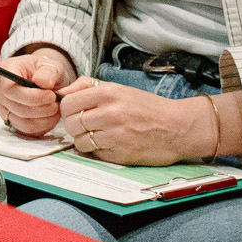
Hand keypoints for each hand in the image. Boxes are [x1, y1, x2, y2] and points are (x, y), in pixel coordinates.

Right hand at [0, 49, 74, 135]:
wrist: (43, 79)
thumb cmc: (44, 70)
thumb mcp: (50, 64)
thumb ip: (48, 72)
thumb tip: (42, 83)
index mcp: (4, 72)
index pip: (9, 89)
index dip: (31, 96)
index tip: (51, 96)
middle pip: (16, 108)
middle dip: (41, 109)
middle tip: (57, 103)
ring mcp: (2, 108)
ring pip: (22, 122)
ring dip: (44, 119)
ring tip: (56, 108)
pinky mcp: (11, 121)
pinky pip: (27, 130)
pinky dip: (43, 125)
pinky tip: (51, 115)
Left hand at [57, 76, 217, 166]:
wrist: (178, 127)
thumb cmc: (148, 107)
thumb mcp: (120, 88)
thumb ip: (88, 86)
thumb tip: (63, 92)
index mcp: (108, 93)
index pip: (68, 104)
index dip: (68, 110)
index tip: (75, 112)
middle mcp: (110, 113)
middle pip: (71, 124)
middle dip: (75, 127)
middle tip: (86, 126)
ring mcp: (116, 135)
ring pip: (81, 142)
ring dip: (85, 141)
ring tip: (99, 136)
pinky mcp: (121, 155)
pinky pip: (96, 154)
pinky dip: (99, 151)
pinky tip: (111, 145)